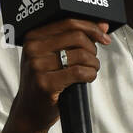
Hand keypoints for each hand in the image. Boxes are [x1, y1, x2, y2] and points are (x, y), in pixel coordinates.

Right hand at [12, 17, 111, 132]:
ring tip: (91, 69)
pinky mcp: (45, 84)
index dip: (91, 28)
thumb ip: (76, 37)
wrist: (29, 111)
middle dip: (93, 48)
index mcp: (33, 36)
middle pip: (76, 37)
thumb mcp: (54, 55)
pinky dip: (90, 74)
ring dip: (93, 63)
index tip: (104, 37)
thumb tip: (103, 25)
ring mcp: (37, 66)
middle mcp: (32, 48)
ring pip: (80, 55)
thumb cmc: (44, 80)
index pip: (68, 22)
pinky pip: (79, 72)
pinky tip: (88, 77)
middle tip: (94, 59)